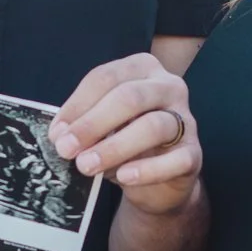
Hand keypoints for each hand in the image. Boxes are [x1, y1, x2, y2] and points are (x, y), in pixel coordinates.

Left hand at [53, 51, 200, 218]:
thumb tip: (60, 135)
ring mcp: (186, 120)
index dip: (77, 105)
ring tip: (86, 165)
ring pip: (153, 126)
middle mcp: (168, 87)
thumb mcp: (101, 127)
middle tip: (66, 148)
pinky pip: (175, 159)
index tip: (56, 132)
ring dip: (114, 147)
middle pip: (130, 97)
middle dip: (92, 123)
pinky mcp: (195, 153)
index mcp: (142, 69)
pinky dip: (148, 169)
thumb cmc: (126, 143)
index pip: (106, 77)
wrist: (158, 181)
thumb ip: (83, 124)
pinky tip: (124, 177)